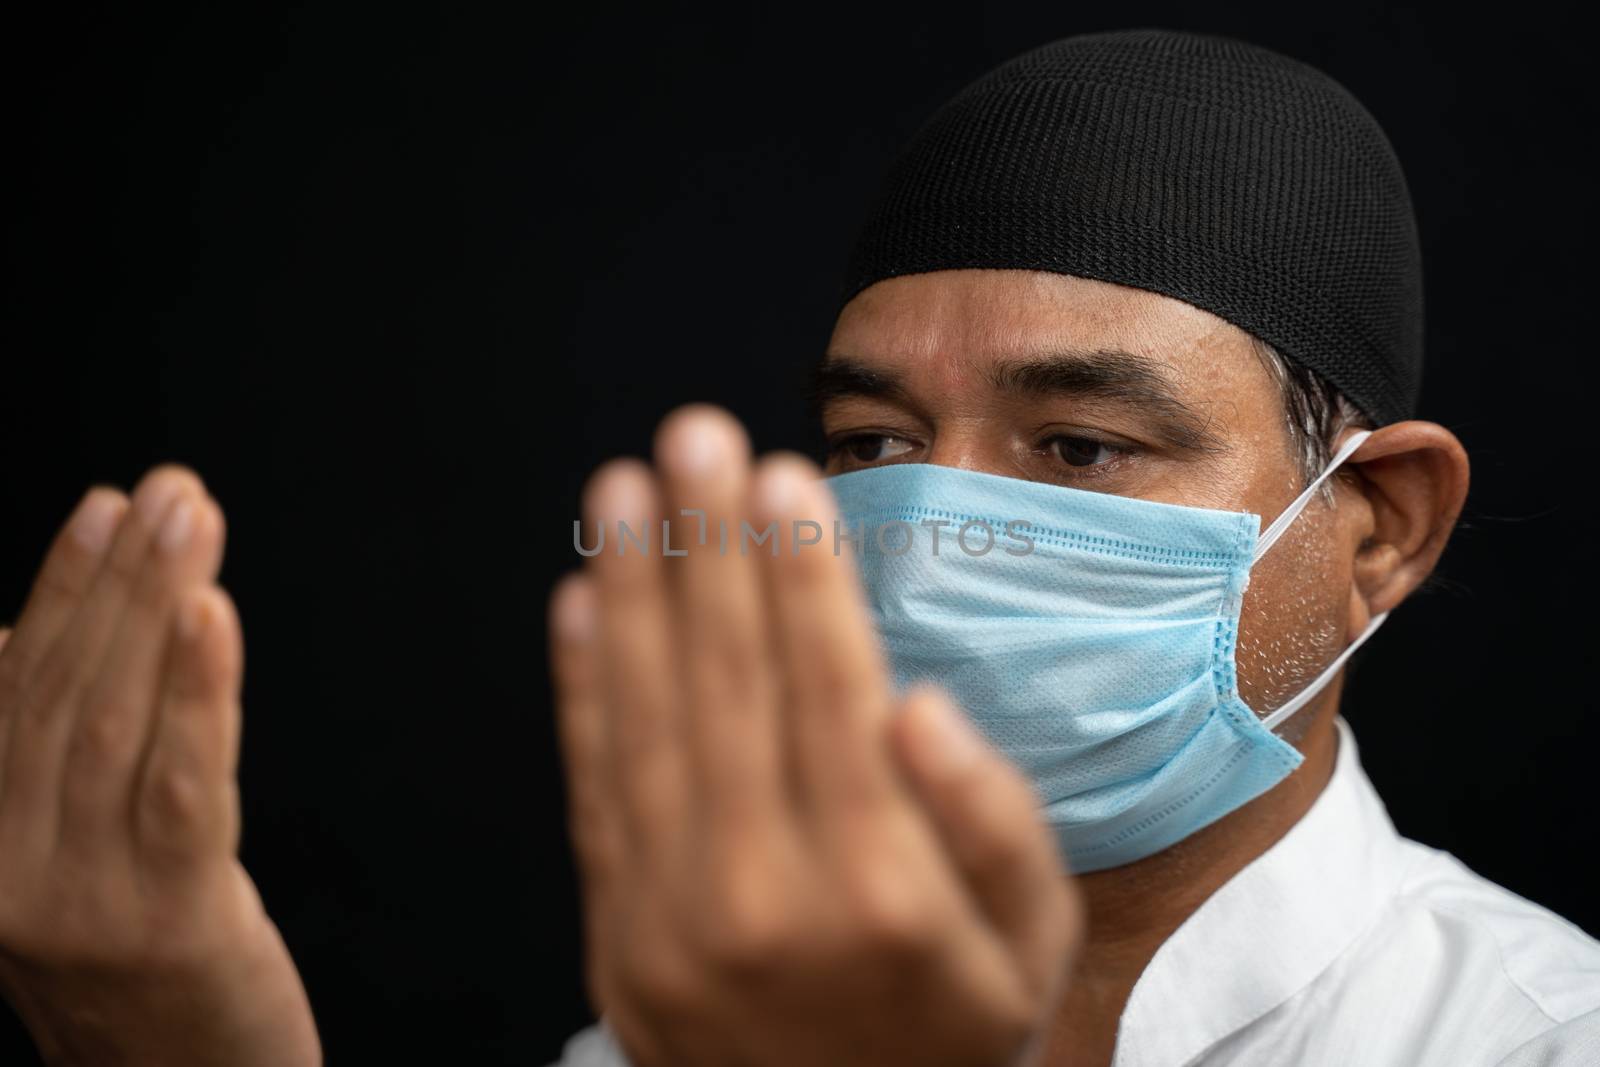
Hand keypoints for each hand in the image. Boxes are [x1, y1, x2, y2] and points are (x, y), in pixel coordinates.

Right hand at [0, 468, 319, 1065]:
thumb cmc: (126, 942)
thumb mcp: (56, 847)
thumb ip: (31, 750)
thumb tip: (12, 630)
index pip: (14, 688)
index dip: (60, 590)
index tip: (108, 504)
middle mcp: (2, 871)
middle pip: (63, 692)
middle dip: (120, 579)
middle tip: (173, 491)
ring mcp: (76, 900)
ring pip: (114, 723)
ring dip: (155, 608)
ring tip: (193, 520)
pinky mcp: (166, 919)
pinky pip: (182, 786)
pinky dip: (199, 692)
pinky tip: (215, 615)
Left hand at [548, 405, 1082, 1066]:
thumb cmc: (955, 1030)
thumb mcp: (1034, 943)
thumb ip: (992, 826)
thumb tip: (917, 705)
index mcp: (882, 887)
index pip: (830, 693)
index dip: (800, 578)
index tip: (781, 477)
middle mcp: (766, 895)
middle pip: (730, 686)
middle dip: (710, 547)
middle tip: (694, 433)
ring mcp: (674, 918)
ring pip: (649, 721)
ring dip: (636, 591)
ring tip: (626, 486)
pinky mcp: (617, 932)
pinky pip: (594, 790)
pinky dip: (584, 690)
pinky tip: (583, 602)